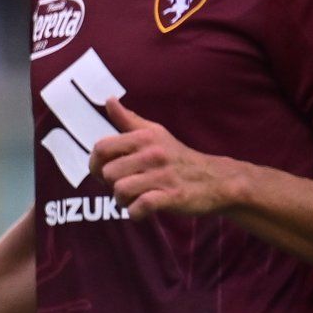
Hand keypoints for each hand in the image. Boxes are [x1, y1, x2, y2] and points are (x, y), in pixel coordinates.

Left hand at [90, 106, 249, 218]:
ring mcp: (163, 175)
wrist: (215, 180)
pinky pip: (140, 207)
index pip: (101, 148)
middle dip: (111, 185)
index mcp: (144, 137)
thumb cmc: (176, 156)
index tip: (106, 171)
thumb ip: (128, 120)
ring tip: (134, 198)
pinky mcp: (172, 196)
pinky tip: (142, 209)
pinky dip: (136, 213)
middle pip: (108, 173)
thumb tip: (108, 99)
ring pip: (120, 191)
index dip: (96, 163)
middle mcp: (153, 153)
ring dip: (123, 201)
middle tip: (127, 186)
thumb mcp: (155, 133)